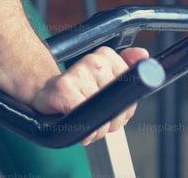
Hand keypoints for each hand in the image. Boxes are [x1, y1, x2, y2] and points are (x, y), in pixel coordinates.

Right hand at [29, 45, 150, 145]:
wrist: (43, 92)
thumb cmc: (76, 89)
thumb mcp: (104, 76)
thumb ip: (126, 65)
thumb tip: (144, 55)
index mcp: (105, 56)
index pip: (130, 88)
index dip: (125, 106)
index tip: (113, 108)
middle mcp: (93, 61)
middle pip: (118, 103)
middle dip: (112, 120)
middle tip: (97, 118)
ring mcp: (78, 73)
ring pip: (103, 115)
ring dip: (97, 129)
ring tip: (85, 120)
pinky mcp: (65, 89)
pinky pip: (86, 119)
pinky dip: (85, 131)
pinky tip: (77, 122)